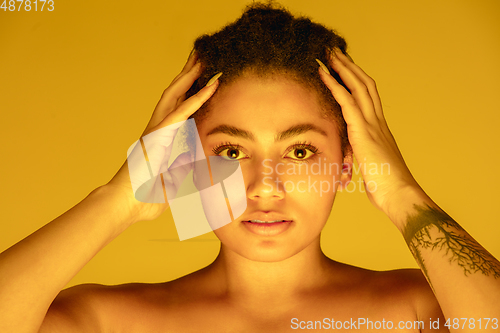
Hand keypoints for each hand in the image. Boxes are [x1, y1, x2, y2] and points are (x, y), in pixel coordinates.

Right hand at [107, 50, 220, 222]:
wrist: (124, 207)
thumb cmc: (144, 198)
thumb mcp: (172, 181)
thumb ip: (181, 168)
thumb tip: (192, 161)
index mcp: (161, 140)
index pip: (178, 110)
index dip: (189, 93)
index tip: (202, 79)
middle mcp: (157, 130)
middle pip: (174, 95)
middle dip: (187, 75)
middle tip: (201, 56)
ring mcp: (155, 131)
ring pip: (174, 96)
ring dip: (190, 77)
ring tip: (203, 58)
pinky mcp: (157, 137)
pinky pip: (180, 113)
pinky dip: (196, 99)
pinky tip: (210, 86)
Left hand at [318, 48, 422, 218]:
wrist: (398, 194)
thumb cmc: (386, 187)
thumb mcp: (371, 167)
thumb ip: (362, 157)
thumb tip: (354, 160)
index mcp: (380, 129)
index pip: (369, 97)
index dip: (358, 81)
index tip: (346, 69)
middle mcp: (378, 122)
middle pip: (365, 84)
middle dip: (350, 67)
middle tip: (336, 52)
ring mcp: (372, 124)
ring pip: (358, 87)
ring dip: (342, 68)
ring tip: (329, 54)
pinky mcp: (363, 131)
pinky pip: (347, 102)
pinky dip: (335, 85)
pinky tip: (324, 74)